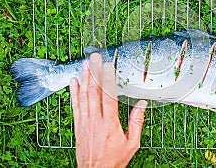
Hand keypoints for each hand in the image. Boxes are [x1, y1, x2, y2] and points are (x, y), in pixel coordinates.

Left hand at [70, 53, 147, 167]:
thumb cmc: (113, 160)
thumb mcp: (131, 143)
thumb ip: (137, 122)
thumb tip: (142, 105)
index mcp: (109, 124)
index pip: (108, 97)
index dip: (107, 80)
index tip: (108, 66)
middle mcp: (95, 120)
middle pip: (94, 92)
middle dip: (94, 72)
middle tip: (94, 58)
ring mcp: (85, 121)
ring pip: (83, 95)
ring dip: (84, 78)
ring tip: (85, 64)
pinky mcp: (78, 124)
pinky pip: (75, 105)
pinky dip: (73, 92)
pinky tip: (73, 81)